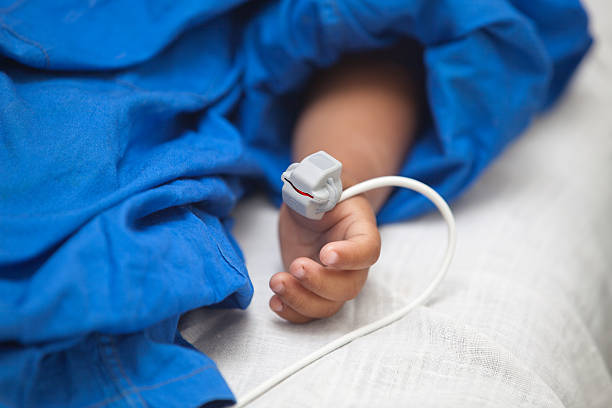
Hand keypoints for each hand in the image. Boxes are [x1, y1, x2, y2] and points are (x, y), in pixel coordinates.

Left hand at [271, 195, 380, 322]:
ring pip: (328, 305)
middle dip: (320, 283)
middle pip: (348, 286)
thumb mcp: (319, 184)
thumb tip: (305, 192)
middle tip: (296, 265)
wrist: (311, 206)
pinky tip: (275, 301)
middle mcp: (352, 262)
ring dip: (301, 300)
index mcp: (361, 231)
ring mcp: (333, 279)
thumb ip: (314, 189)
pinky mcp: (312, 289)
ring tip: (277, 282)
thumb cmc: (320, 193)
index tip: (327, 254)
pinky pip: (309, 312)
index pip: (367, 250)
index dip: (351, 257)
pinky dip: (292, 312)